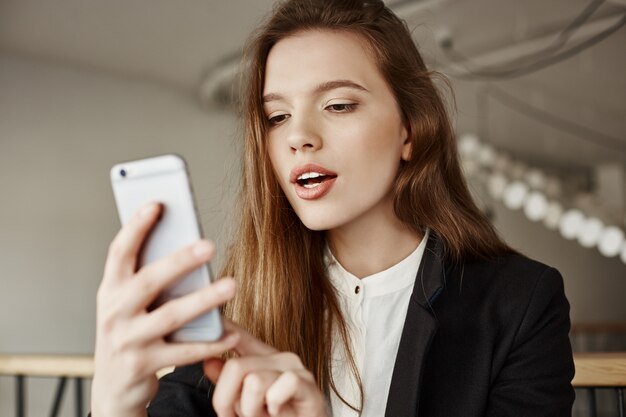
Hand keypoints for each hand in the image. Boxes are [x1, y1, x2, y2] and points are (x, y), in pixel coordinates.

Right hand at [91, 203, 239, 416]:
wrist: (114, 388)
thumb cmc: (129, 333)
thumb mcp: (127, 305)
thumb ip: (148, 278)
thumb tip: (188, 244)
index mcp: (109, 290)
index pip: (119, 252)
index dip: (136, 227)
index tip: (157, 204)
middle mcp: (114, 312)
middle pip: (148, 281)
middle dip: (179, 261)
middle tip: (209, 245)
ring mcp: (127, 340)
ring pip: (170, 316)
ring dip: (203, 300)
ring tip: (231, 285)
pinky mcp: (143, 365)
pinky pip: (183, 351)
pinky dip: (209, 342)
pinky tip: (230, 333)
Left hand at [205, 321, 328, 416]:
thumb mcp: (245, 403)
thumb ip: (228, 384)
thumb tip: (209, 361)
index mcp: (263, 359)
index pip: (240, 337)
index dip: (225, 326)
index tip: (215, 317)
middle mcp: (280, 358)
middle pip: (235, 367)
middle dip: (227, 401)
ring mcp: (296, 369)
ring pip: (254, 382)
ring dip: (251, 410)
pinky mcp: (310, 386)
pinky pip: (281, 387)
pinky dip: (275, 405)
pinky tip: (280, 412)